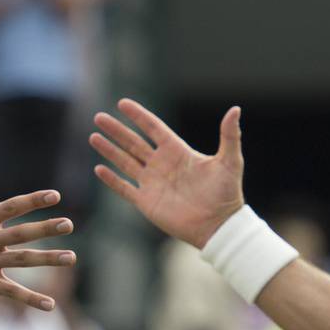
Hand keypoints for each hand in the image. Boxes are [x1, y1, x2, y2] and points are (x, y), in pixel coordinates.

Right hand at [0, 153, 75, 310]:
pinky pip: (9, 292)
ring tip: (71, 258)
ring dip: (48, 259)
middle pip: (21, 233)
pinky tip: (50, 305)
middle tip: (69, 224)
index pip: (10, 207)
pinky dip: (30, 299)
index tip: (55, 195)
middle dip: (46, 229)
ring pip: (21, 261)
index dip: (33, 200)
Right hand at [90, 99, 244, 247]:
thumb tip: (235, 109)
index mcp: (178, 152)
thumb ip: (230, 135)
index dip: (138, 116)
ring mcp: (152, 183)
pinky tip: (99, 168)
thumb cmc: (227, 193)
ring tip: (94, 136)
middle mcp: (162, 165)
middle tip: (98, 117)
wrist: (219, 226)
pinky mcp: (147, 202)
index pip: (153, 128)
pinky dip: (111, 179)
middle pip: (133, 142)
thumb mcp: (230, 161)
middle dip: (116, 130)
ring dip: (109, 150)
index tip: (122, 103)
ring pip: (125, 162)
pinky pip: (124, 188)